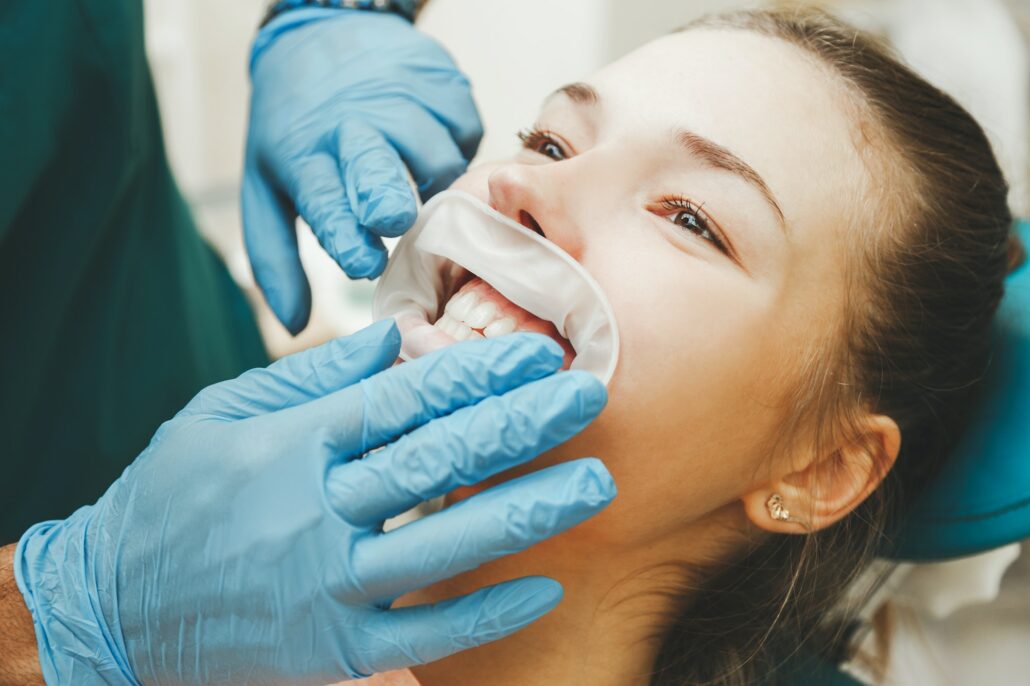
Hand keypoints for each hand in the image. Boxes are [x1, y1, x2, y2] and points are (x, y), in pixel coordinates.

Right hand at [14, 322, 613, 684]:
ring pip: (440, 548)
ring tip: (594, 482)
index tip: (536, 354)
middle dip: (517, 427)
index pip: (400, 401)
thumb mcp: (222, 413)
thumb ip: (311, 375)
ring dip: (524, 513)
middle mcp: (313, 513)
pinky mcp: (332, 650)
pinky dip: (483, 614)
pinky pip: (422, 636)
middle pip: (433, 463)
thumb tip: (391, 331)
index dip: (474, 374)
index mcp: (291, 446)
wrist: (112, 605)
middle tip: (588, 397)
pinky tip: (543, 585)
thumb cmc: (173, 496)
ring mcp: (325, 587)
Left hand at [244, 10, 481, 333]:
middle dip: (386, 193)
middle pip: (377, 166)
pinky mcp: (443, 84)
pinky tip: (431, 145)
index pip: (324, 198)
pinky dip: (457, 148)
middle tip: (393, 218)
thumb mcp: (266, 184)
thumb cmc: (294, 122)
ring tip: (416, 180)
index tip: (362, 263)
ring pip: (439, 160)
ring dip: (435, 183)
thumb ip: (276, 259)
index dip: (344, 233)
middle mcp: (355, 124)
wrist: (324, 28)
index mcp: (305, 152)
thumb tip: (293, 326)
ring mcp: (403, 99)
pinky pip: (467, 133)